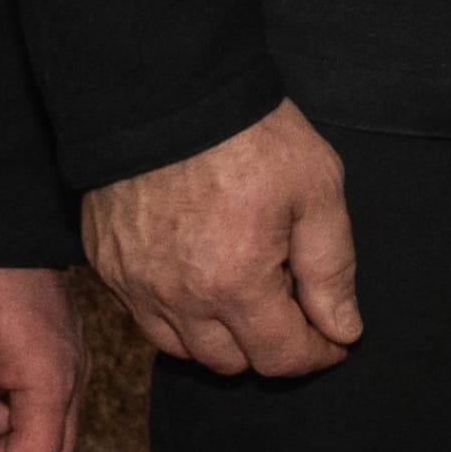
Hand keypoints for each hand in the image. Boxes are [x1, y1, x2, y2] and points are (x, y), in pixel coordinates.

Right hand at [81, 103, 364, 381]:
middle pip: (231, 364)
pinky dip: (175, 314)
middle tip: (291, 307)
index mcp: (235, 284)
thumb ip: (331, 268)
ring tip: (245, 296)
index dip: (317, 354)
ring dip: (220, 338)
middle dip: (269, 346)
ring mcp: (135, 284)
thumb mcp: (316, 188)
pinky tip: (199, 279)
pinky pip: (144, 316)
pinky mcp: (107, 264)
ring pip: (183, 349)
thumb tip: (343, 330)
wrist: (164, 87)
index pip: (281, 356)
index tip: (333, 338)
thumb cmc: (249, 133)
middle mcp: (179, 298)